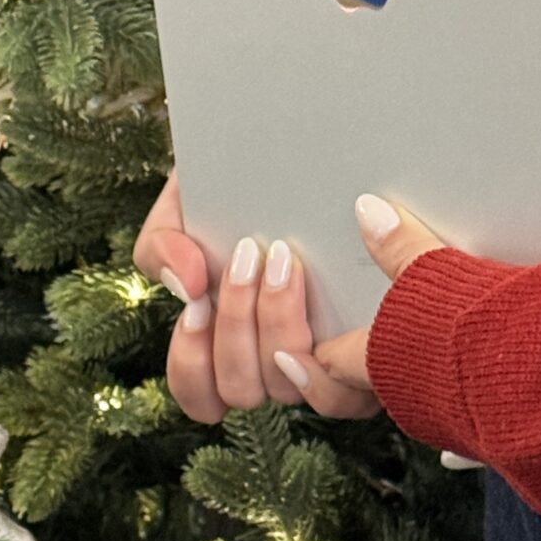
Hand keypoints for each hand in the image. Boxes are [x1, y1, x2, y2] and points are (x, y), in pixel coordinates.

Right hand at [133, 173, 449, 427]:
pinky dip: (327, 359)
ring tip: (284, 259)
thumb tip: (188, 287)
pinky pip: (346, 391)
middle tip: (248, 254)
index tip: (197, 304)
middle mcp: (279, 360)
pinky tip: (322, 300)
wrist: (315, 146)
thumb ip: (163, 243)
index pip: (201, 394)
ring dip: (275, 323)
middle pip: (241, 388)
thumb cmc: (250, 186)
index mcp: (235, 336)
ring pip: (286, 386)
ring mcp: (327, 361)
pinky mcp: (377, 355)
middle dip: (235, 321)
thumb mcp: (189, 202)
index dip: (191, 363)